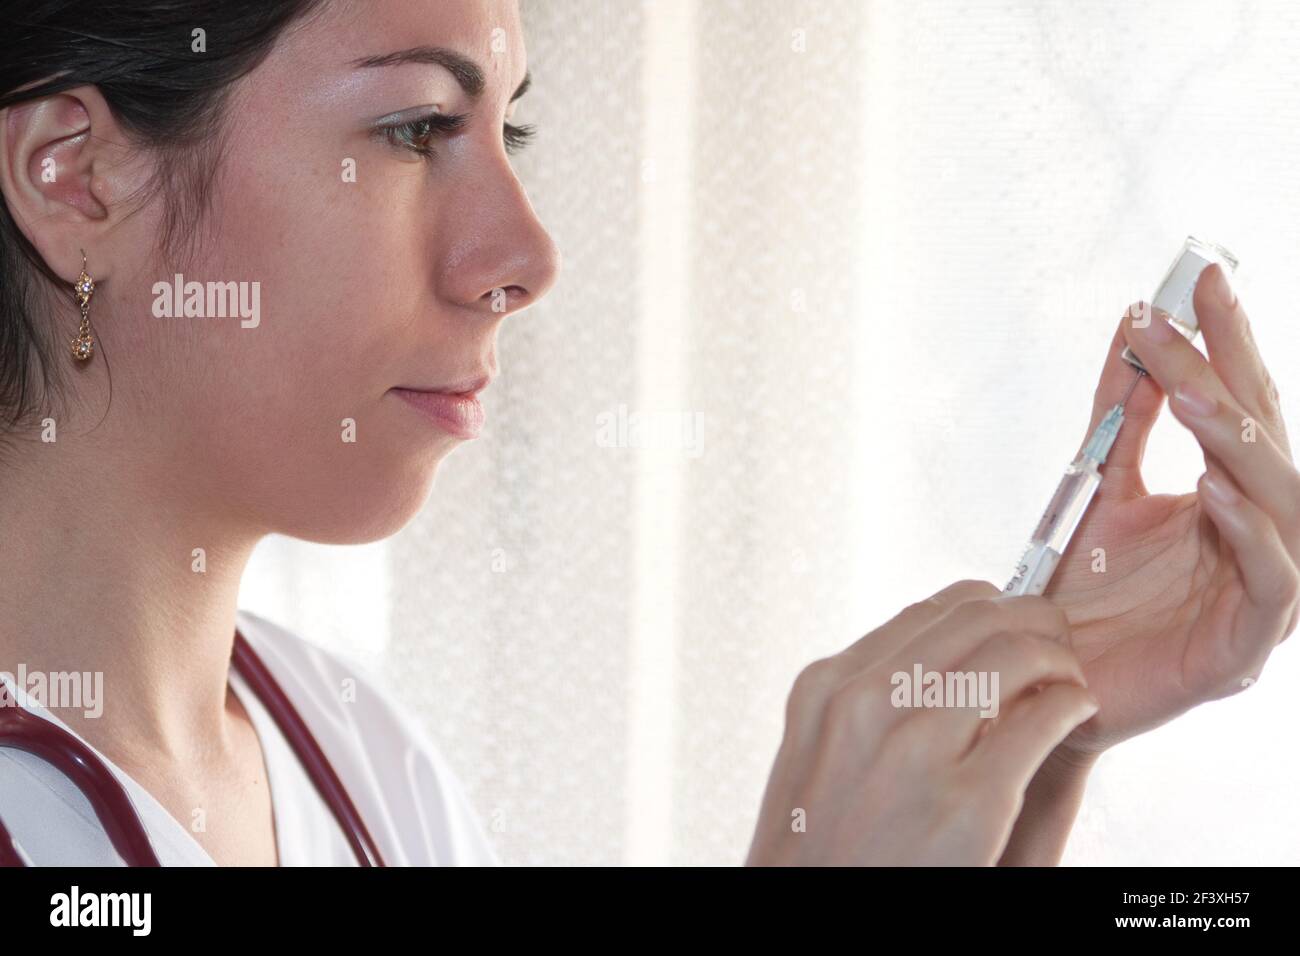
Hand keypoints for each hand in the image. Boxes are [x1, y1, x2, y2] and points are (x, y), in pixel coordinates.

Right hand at [745, 580, 1097, 865]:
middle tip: (1056, 642)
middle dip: (1030, 619)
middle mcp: (863, 706)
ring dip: (1057, 657)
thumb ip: (865, 708)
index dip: (982, 609)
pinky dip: (1074, 704)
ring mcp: (913, 751)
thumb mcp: (814, 764)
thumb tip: (937, 663)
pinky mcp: (968, 803)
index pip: (924, 611)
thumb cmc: (824, 856)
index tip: (1008, 626)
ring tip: (1069, 680)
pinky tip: (1076, 713)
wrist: (814, 928)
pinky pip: (1044, 717)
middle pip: (974, 616)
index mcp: (825, 691)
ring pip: (1014, 652)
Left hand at [1043, 264, 1298, 757]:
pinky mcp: (1242, 649)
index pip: (1240, 406)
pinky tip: (1217, 493)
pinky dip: (1252, 536)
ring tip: (1198, 395)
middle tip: (1183, 318)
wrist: (1043, 681)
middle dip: (1227, 375)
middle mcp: (1258, 540)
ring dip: (1242, 446)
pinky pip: (1272, 586)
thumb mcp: (1100, 487)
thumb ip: (1123, 417)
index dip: (1226, 342)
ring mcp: (1257, 596)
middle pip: (1264, 443)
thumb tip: (1135, 325)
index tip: (1200, 276)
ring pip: (1286, 507)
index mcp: (1231, 498)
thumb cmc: (1081, 593)